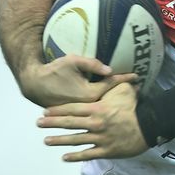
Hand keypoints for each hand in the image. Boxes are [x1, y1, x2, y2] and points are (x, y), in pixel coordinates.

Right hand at [19, 54, 137, 106]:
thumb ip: (92, 64)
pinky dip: (104, 103)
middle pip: (111, 97)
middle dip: (125, 91)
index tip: (137, 76)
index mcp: (89, 94)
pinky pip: (94, 107)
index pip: (111, 84)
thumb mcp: (73, 61)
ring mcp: (83, 110)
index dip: (124, 78)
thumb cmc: (54, 71)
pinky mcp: (77, 112)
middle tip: (138, 87)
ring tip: (130, 96)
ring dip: (116, 99)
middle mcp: (88, 105)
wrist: (36, 85)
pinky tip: (112, 101)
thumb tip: (109, 70)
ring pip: (103, 104)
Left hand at [37, 82, 148, 160]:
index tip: (45, 110)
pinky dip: (75, 156)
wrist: (148, 126)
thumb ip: (112, 83)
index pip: (72, 109)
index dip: (57, 110)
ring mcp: (99, 138)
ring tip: (46, 141)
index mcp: (96, 108)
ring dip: (59, 140)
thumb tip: (109, 72)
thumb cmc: (134, 107)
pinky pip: (87, 154)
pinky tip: (64, 157)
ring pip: (75, 139)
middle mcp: (94, 123)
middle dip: (52, 123)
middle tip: (38, 123)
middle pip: (69, 123)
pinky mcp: (105, 151)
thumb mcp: (123, 89)